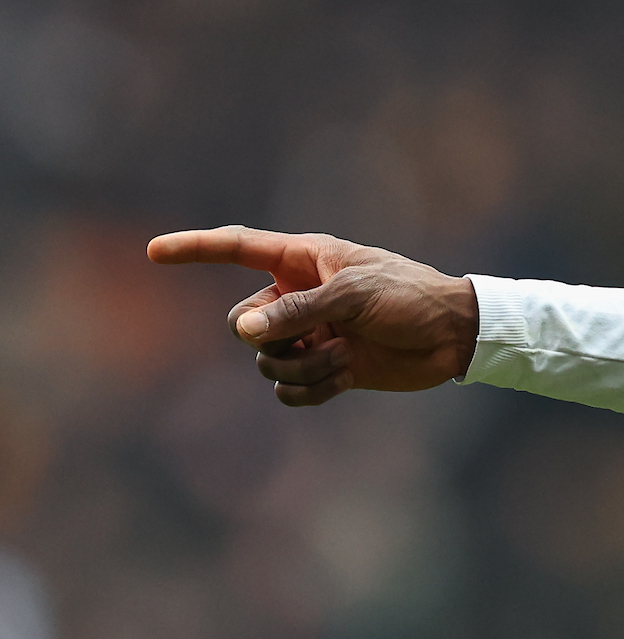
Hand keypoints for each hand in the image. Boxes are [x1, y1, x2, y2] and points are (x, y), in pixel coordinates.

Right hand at [146, 226, 479, 405]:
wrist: (454, 337)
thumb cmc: (410, 298)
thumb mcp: (353, 295)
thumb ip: (297, 311)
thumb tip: (245, 333)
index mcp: (302, 261)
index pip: (236, 248)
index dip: (194, 249)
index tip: (153, 253)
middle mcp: (298, 297)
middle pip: (243, 323)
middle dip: (269, 337)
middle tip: (314, 335)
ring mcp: (312, 335)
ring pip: (266, 361)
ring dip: (300, 366)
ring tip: (343, 355)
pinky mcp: (328, 369)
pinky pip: (290, 390)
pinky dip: (311, 389)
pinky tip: (343, 377)